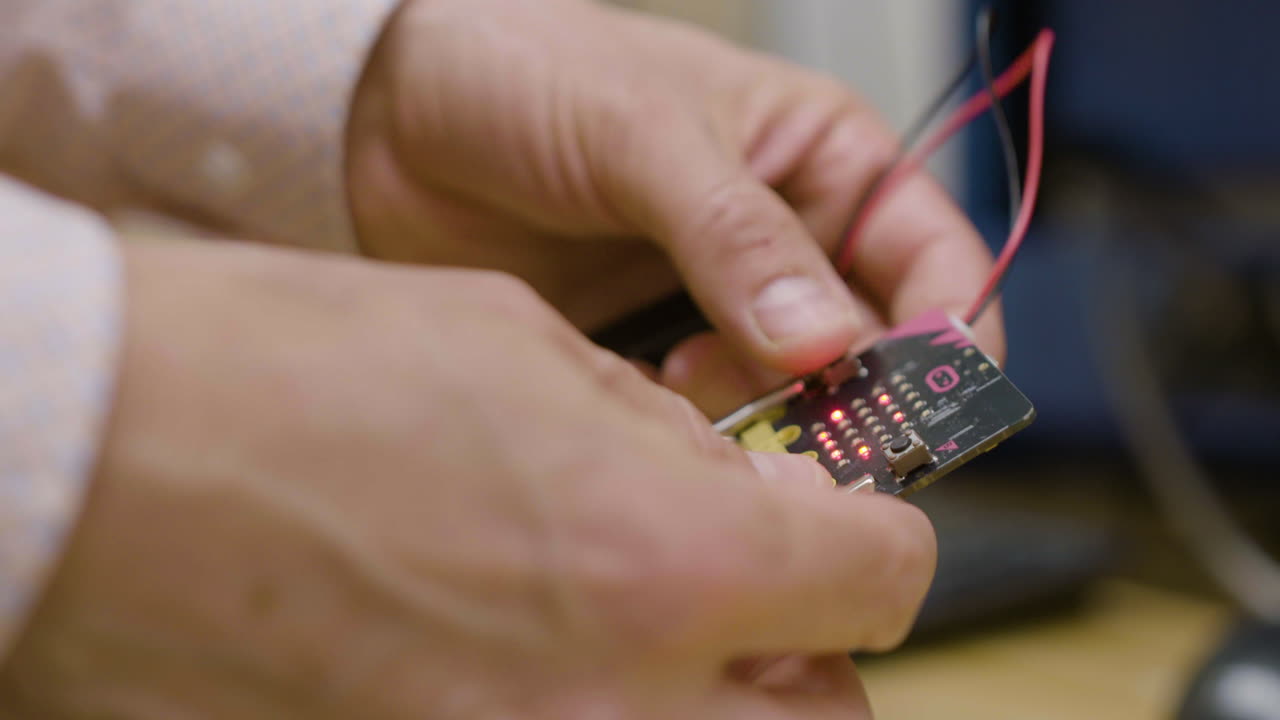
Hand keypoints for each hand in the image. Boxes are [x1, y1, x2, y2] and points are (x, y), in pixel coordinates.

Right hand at [0, 241, 933, 717]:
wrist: (108, 463)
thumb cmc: (295, 371)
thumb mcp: (521, 350)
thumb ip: (655, 434)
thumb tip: (721, 478)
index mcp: (669, 559)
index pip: (882, 580)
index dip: (868, 534)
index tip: (834, 517)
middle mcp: (626, 706)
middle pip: (826, 719)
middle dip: (800, 648)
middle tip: (748, 591)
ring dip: (713, 702)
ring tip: (641, 629)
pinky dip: (598, 713)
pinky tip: (536, 657)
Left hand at [346, 0, 1002, 380]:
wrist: (389, 114)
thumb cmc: (527, 72)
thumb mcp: (642, 134)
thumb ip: (736, 234)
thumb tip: (825, 341)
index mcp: (822, 160)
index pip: (934, 259)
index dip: (949, 336)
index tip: (926, 402)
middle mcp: (788, 240)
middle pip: (874, 350)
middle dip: (855, 397)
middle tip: (804, 427)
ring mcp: (722, 303)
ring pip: (795, 396)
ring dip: (770, 417)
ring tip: (692, 386)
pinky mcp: (655, 349)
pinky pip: (710, 416)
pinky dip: (700, 429)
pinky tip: (649, 394)